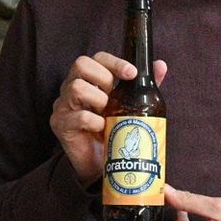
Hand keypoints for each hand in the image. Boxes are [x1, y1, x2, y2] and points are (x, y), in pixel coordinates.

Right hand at [49, 52, 166, 186]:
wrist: (98, 163)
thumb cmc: (112, 129)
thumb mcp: (129, 104)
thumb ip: (141, 85)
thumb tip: (161, 65)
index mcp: (87, 79)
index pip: (96, 57)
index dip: (114, 62)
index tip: (131, 73)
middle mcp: (71, 87)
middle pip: (81, 64)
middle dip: (105, 78)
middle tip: (114, 97)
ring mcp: (62, 105)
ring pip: (77, 87)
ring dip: (99, 99)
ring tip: (107, 113)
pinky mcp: (60, 124)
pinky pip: (78, 116)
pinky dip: (94, 121)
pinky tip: (102, 128)